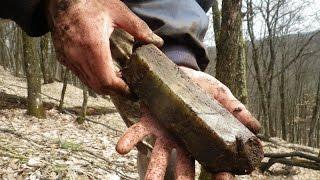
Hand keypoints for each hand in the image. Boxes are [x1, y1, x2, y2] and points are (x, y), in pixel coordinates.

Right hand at [46, 0, 162, 95]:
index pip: (107, 80)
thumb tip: (156, 42)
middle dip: (115, 90)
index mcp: (93, 44)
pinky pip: (80, 75)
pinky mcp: (63, 57)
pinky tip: (103, 69)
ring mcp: (68, 58)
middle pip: (98, 86)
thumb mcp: (117, 11)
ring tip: (119, 77)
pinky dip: (94, 78)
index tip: (133, 92)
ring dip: (104, 85)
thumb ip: (138, 28)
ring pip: (89, 83)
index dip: (121, 90)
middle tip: (128, 85)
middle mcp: (77, 55)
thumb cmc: (89, 2)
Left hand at [116, 67, 260, 178]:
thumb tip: (257, 128)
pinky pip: (138, 132)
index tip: (224, 179)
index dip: (219, 175)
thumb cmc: (204, 88)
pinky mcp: (150, 120)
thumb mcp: (223, 97)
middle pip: (183, 166)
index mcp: (201, 138)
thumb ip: (237, 111)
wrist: (182, 73)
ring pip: (159, 155)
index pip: (212, 162)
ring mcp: (165, 133)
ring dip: (152, 171)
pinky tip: (121, 149)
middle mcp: (182, 141)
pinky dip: (130, 140)